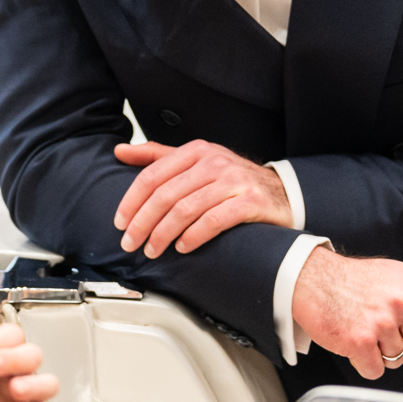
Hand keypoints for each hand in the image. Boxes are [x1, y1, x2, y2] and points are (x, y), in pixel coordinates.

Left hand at [114, 140, 293, 257]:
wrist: (282, 192)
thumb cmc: (233, 180)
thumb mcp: (196, 161)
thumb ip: (158, 156)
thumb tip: (120, 151)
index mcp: (197, 151)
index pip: (153, 175)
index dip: (131, 201)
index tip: (120, 222)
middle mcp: (214, 162)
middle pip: (165, 195)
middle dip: (142, 223)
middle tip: (130, 243)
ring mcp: (234, 181)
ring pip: (185, 209)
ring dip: (163, 234)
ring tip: (152, 250)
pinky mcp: (250, 202)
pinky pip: (213, 221)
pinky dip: (193, 237)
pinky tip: (182, 247)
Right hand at [292, 247, 402, 378]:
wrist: (311, 278)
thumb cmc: (356, 280)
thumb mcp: (401, 278)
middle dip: (402, 343)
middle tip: (378, 324)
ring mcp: (382, 322)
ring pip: (397, 360)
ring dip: (380, 352)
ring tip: (363, 328)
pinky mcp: (360, 341)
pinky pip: (375, 370)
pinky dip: (363, 363)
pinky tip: (352, 341)